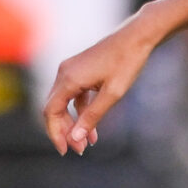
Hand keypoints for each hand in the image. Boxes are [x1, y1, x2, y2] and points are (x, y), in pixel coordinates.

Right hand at [42, 15, 157, 153]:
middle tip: (80, 150)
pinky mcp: (80, 70)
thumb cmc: (127, 62)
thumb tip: (75, 138)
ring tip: (89, 143)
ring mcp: (71, 70)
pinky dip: (81, 111)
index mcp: (68, 78)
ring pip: (64, 103)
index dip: (55, 133)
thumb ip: (92, 117)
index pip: (50, 112)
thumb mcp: (112, 95)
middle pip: (54, 108)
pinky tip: (94, 127)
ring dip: (74, 123)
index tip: (66, 151)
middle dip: (65, 131)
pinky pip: (74, 95)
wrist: (137, 36)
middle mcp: (64, 72)